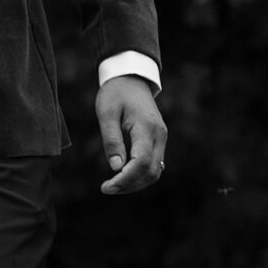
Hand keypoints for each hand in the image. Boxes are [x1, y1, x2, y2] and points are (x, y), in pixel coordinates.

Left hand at [96, 76, 167, 195]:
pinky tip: (123, 177)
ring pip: (155, 171)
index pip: (141, 162)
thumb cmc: (115, 93)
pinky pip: (154, 164)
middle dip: (129, 185)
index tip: (106, 186)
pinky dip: (141, 175)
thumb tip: (116, 167)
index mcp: (146, 127)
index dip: (124, 179)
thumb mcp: (106, 113)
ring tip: (113, 185)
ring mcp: (161, 138)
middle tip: (106, 188)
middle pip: (151, 171)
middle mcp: (159, 135)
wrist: (131, 78)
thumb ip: (111, 139)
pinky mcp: (159, 140)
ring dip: (136, 183)